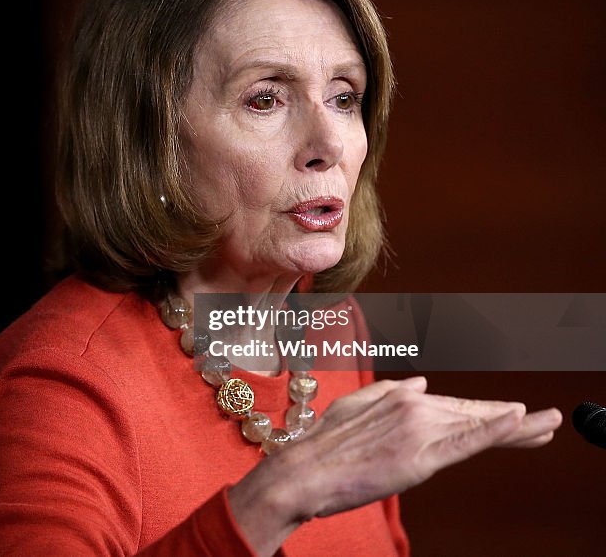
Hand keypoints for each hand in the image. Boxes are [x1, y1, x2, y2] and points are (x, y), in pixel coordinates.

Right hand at [228, 377, 562, 553]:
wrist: (304, 470)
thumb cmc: (323, 446)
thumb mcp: (354, 407)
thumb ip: (388, 394)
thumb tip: (420, 383)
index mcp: (398, 396)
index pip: (454, 405)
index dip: (488, 411)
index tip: (516, 414)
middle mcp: (413, 406)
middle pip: (473, 414)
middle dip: (514, 420)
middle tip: (549, 422)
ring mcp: (419, 429)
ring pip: (477, 427)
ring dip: (519, 428)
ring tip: (548, 427)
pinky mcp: (420, 455)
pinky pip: (466, 440)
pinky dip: (495, 429)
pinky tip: (521, 419)